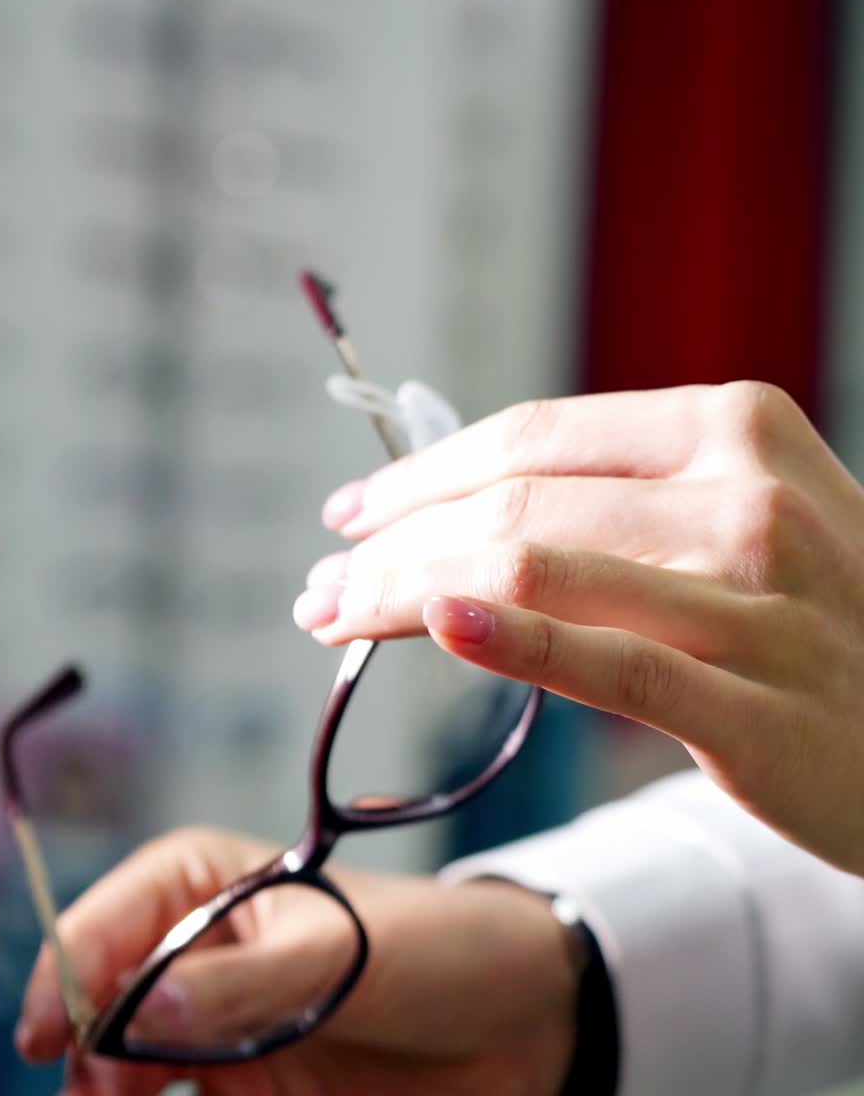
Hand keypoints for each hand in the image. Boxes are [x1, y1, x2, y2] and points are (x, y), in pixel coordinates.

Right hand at [16, 828, 578, 1095]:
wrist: (517, 1024)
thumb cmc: (430, 950)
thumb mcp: (340, 955)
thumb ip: (242, 986)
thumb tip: (136, 1010)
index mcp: (205, 885)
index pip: (110, 918)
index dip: (68, 968)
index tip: (46, 1035)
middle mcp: (193, 954)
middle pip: (102, 1001)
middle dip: (86, 1047)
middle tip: (104, 1093)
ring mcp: (212, 1030)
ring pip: (123, 1069)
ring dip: (109, 1095)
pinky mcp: (240, 1092)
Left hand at [294, 380, 863, 874]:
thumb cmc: (811, 618)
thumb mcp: (735, 516)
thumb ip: (612, 500)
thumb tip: (445, 512)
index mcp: (732, 426)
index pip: (529, 438)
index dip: (419, 473)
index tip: (349, 514)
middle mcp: (749, 494)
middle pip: (513, 502)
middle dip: (390, 545)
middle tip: (319, 585)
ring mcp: (762, 597)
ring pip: (534, 569)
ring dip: (403, 593)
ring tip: (334, 618)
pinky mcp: (762, 704)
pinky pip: (611, 663)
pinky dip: (510, 638)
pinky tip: (437, 624)